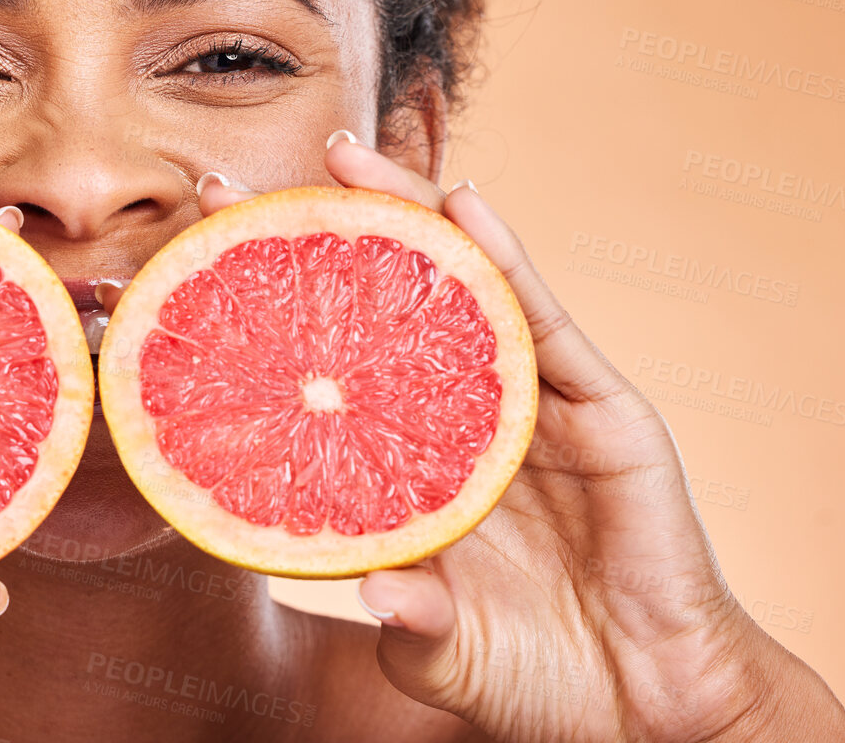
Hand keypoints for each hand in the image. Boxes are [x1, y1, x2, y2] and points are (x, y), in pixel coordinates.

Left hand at [198, 133, 844, 742]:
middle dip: (319, 239)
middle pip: (387, 305)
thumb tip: (366, 585)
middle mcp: (467, 415)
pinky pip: (545, 322)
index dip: (272, 315)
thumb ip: (409, 617)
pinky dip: (507, 261)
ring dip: (407, 213)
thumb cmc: (536, 676)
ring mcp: (535, 404)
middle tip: (239, 185)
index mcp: (418, 463)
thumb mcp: (444, 651)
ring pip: (463, 288)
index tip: (194, 268)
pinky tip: (467, 207)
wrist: (650, 707)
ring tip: (345, 156)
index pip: (333, 368)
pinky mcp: (602, 406)